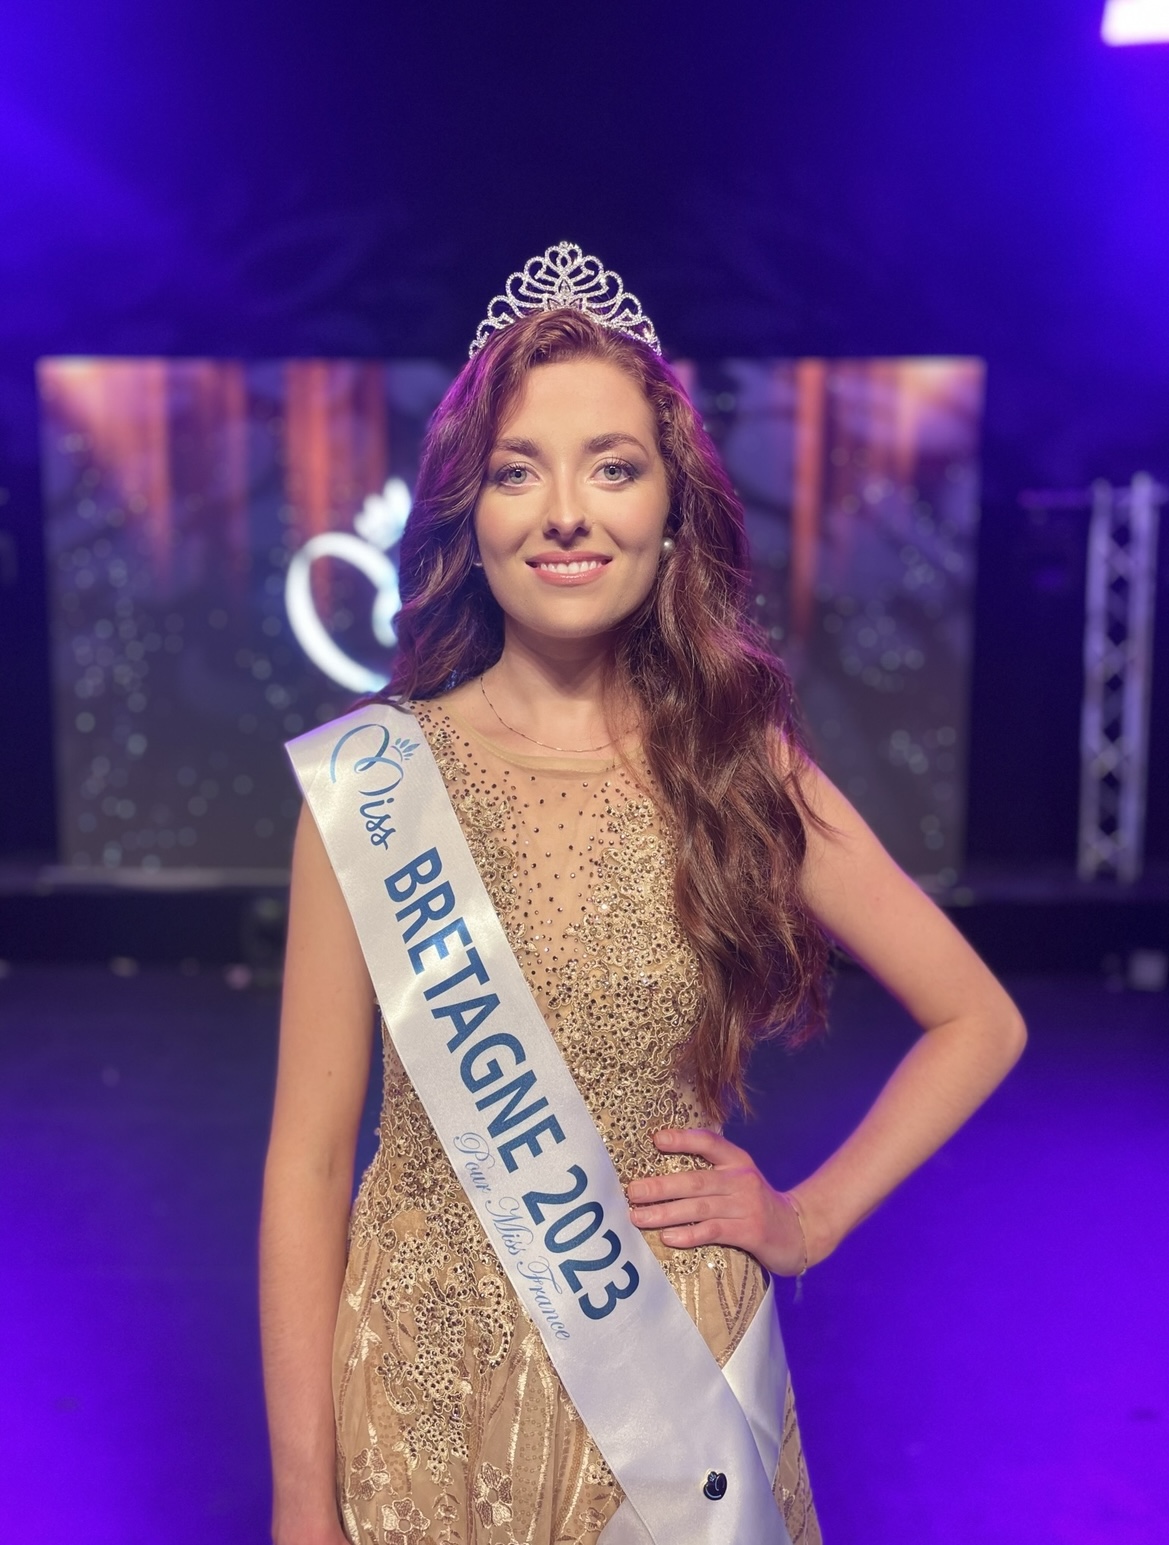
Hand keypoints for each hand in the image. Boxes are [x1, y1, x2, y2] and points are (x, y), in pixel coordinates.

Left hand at [625, 1128, 808, 1275]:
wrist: (799, 1231)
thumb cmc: (757, 1205)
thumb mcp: (740, 1180)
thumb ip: (711, 1173)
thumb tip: (663, 1175)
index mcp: (737, 1161)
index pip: (709, 1143)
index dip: (683, 1139)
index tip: (656, 1140)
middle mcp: (742, 1180)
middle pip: (695, 1180)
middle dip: (660, 1186)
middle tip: (632, 1192)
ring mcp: (747, 1206)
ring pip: (699, 1207)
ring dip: (665, 1213)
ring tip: (639, 1217)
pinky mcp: (750, 1232)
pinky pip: (714, 1231)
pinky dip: (690, 1234)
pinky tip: (669, 1237)